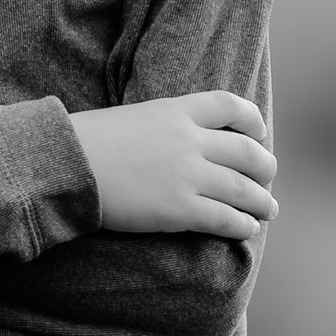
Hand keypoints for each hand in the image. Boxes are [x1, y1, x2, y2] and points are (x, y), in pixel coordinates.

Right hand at [69, 91, 277, 239]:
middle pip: (248, 151)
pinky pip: (225, 219)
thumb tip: (178, 143)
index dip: (252, 121)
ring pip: (244, 189)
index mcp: (177, 110)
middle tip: (268, 179)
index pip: (231, 105)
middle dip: (265, 168)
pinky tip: (247, 229)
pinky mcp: (180, 209)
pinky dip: (243, 225)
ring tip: (268, 210)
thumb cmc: (88, 142)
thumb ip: (162, 126)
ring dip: (262, 201)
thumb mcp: (133, 118)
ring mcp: (188, 175)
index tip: (259, 134)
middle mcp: (190, 140)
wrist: (67, 165)